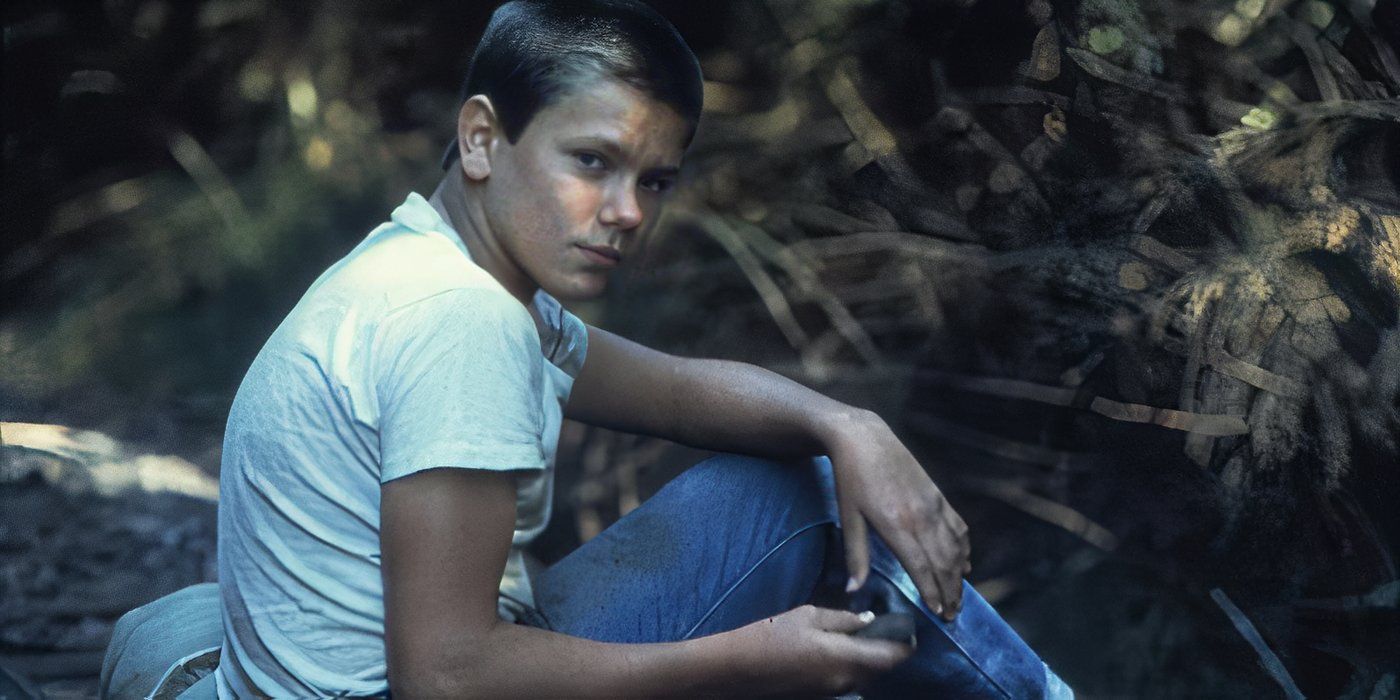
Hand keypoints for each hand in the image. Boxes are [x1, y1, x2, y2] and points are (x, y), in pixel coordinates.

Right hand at [724, 605, 913, 696]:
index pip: (891, 657)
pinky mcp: (822, 696)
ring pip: (864, 676)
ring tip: (857, 638)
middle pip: (880, 669)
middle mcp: (845, 680)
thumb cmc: (771, 635)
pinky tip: (837, 651)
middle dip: (884, 650)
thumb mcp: (808, 616)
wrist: (738, 669)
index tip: (906, 629)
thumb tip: (869, 620)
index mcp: (844, 657)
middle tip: (880, 628)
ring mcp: (834, 692)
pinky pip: (848, 681)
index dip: (904, 644)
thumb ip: (843, 619)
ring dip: (867, 659)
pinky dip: (851, 667)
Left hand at [824, 410, 970, 620]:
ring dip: (959, 576)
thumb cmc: (850, 478)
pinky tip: (964, 565)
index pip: (920, 567)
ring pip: (955, 548)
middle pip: (943, 562)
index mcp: (896, 524)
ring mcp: (933, 505)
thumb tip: (853, 590)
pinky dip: (964, 549)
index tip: (938, 613)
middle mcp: (921, 517)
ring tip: (958, 598)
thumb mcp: (847, 516)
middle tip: (952, 615)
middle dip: (950, 592)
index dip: (931, 592)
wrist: (865, 437)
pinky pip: (958, 528)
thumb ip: (855, 555)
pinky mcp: (938, 495)